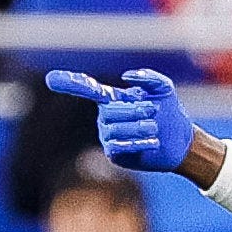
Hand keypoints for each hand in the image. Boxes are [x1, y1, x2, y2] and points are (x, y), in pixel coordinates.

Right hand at [44, 68, 196, 171]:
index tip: (51, 79)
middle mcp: (105, 117)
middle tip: (153, 111)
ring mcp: (108, 136)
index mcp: (112, 99)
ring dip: (139, 127)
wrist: (180, 142)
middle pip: (110, 112)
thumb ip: (149, 78)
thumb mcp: (164, 90)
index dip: (70, 83)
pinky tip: (152, 142)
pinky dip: (136, 143)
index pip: (87, 89)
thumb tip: (126, 77)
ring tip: (154, 128)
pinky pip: (118, 147)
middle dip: (134, 110)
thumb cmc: (169, 112)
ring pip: (115, 130)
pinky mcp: (115, 154)